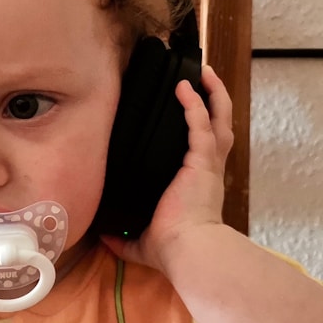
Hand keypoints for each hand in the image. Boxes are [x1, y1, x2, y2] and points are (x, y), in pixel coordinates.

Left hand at [101, 66, 232, 272]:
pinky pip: (201, 124)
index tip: (191, 108)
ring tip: (203, 72)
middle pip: (220, 125)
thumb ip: (123, 238)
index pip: (204, 148)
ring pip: (219, 119)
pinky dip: (194, 104)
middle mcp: (208, 170)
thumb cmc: (172, 248)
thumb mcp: (141, 241)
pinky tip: (183, 87)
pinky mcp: (202, 161)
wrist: (188, 250)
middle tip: (204, 79)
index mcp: (198, 185)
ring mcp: (208, 163)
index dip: (201, 126)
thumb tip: (102, 236)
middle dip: (214, 100)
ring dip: (213, 94)